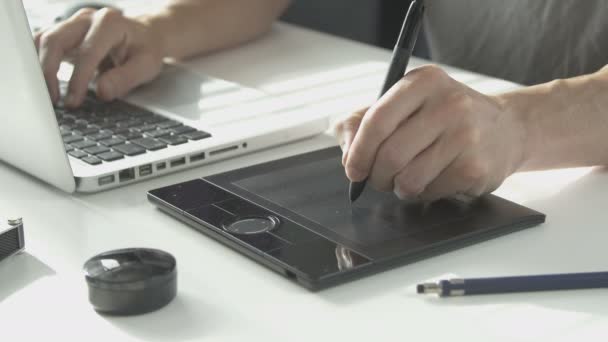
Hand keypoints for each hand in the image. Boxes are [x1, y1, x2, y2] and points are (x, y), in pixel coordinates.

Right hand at [34, 7, 164, 106]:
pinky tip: (44, 82)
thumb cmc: (146, 49)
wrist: (146, 35)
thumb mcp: (146, 66)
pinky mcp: (65, 32)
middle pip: (55, 40)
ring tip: (47, 94)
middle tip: (53, 99)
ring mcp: (73, 23)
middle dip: (49, 72)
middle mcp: (87, 18)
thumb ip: (126, 79)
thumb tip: (102, 92)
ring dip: (40, 67)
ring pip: (44, 40)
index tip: (73, 101)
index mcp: (110, 23)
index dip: (78, 79)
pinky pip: (44, 44)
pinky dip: (39, 62)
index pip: (87, 51)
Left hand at [336, 65, 526, 199]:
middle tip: (378, 179)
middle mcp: (448, 104)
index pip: (377, 120)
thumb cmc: (446, 117)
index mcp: (423, 82)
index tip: (353, 169)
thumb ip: (366, 121)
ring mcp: (465, 136)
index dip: (359, 151)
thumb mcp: (407, 104)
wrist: (507, 129)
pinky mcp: (476, 167)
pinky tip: (433, 179)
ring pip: (408, 179)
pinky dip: (423, 193)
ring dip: (399, 187)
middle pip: (390, 154)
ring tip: (407, 178)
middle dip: (376, 176)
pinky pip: (429, 192)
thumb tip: (348, 153)